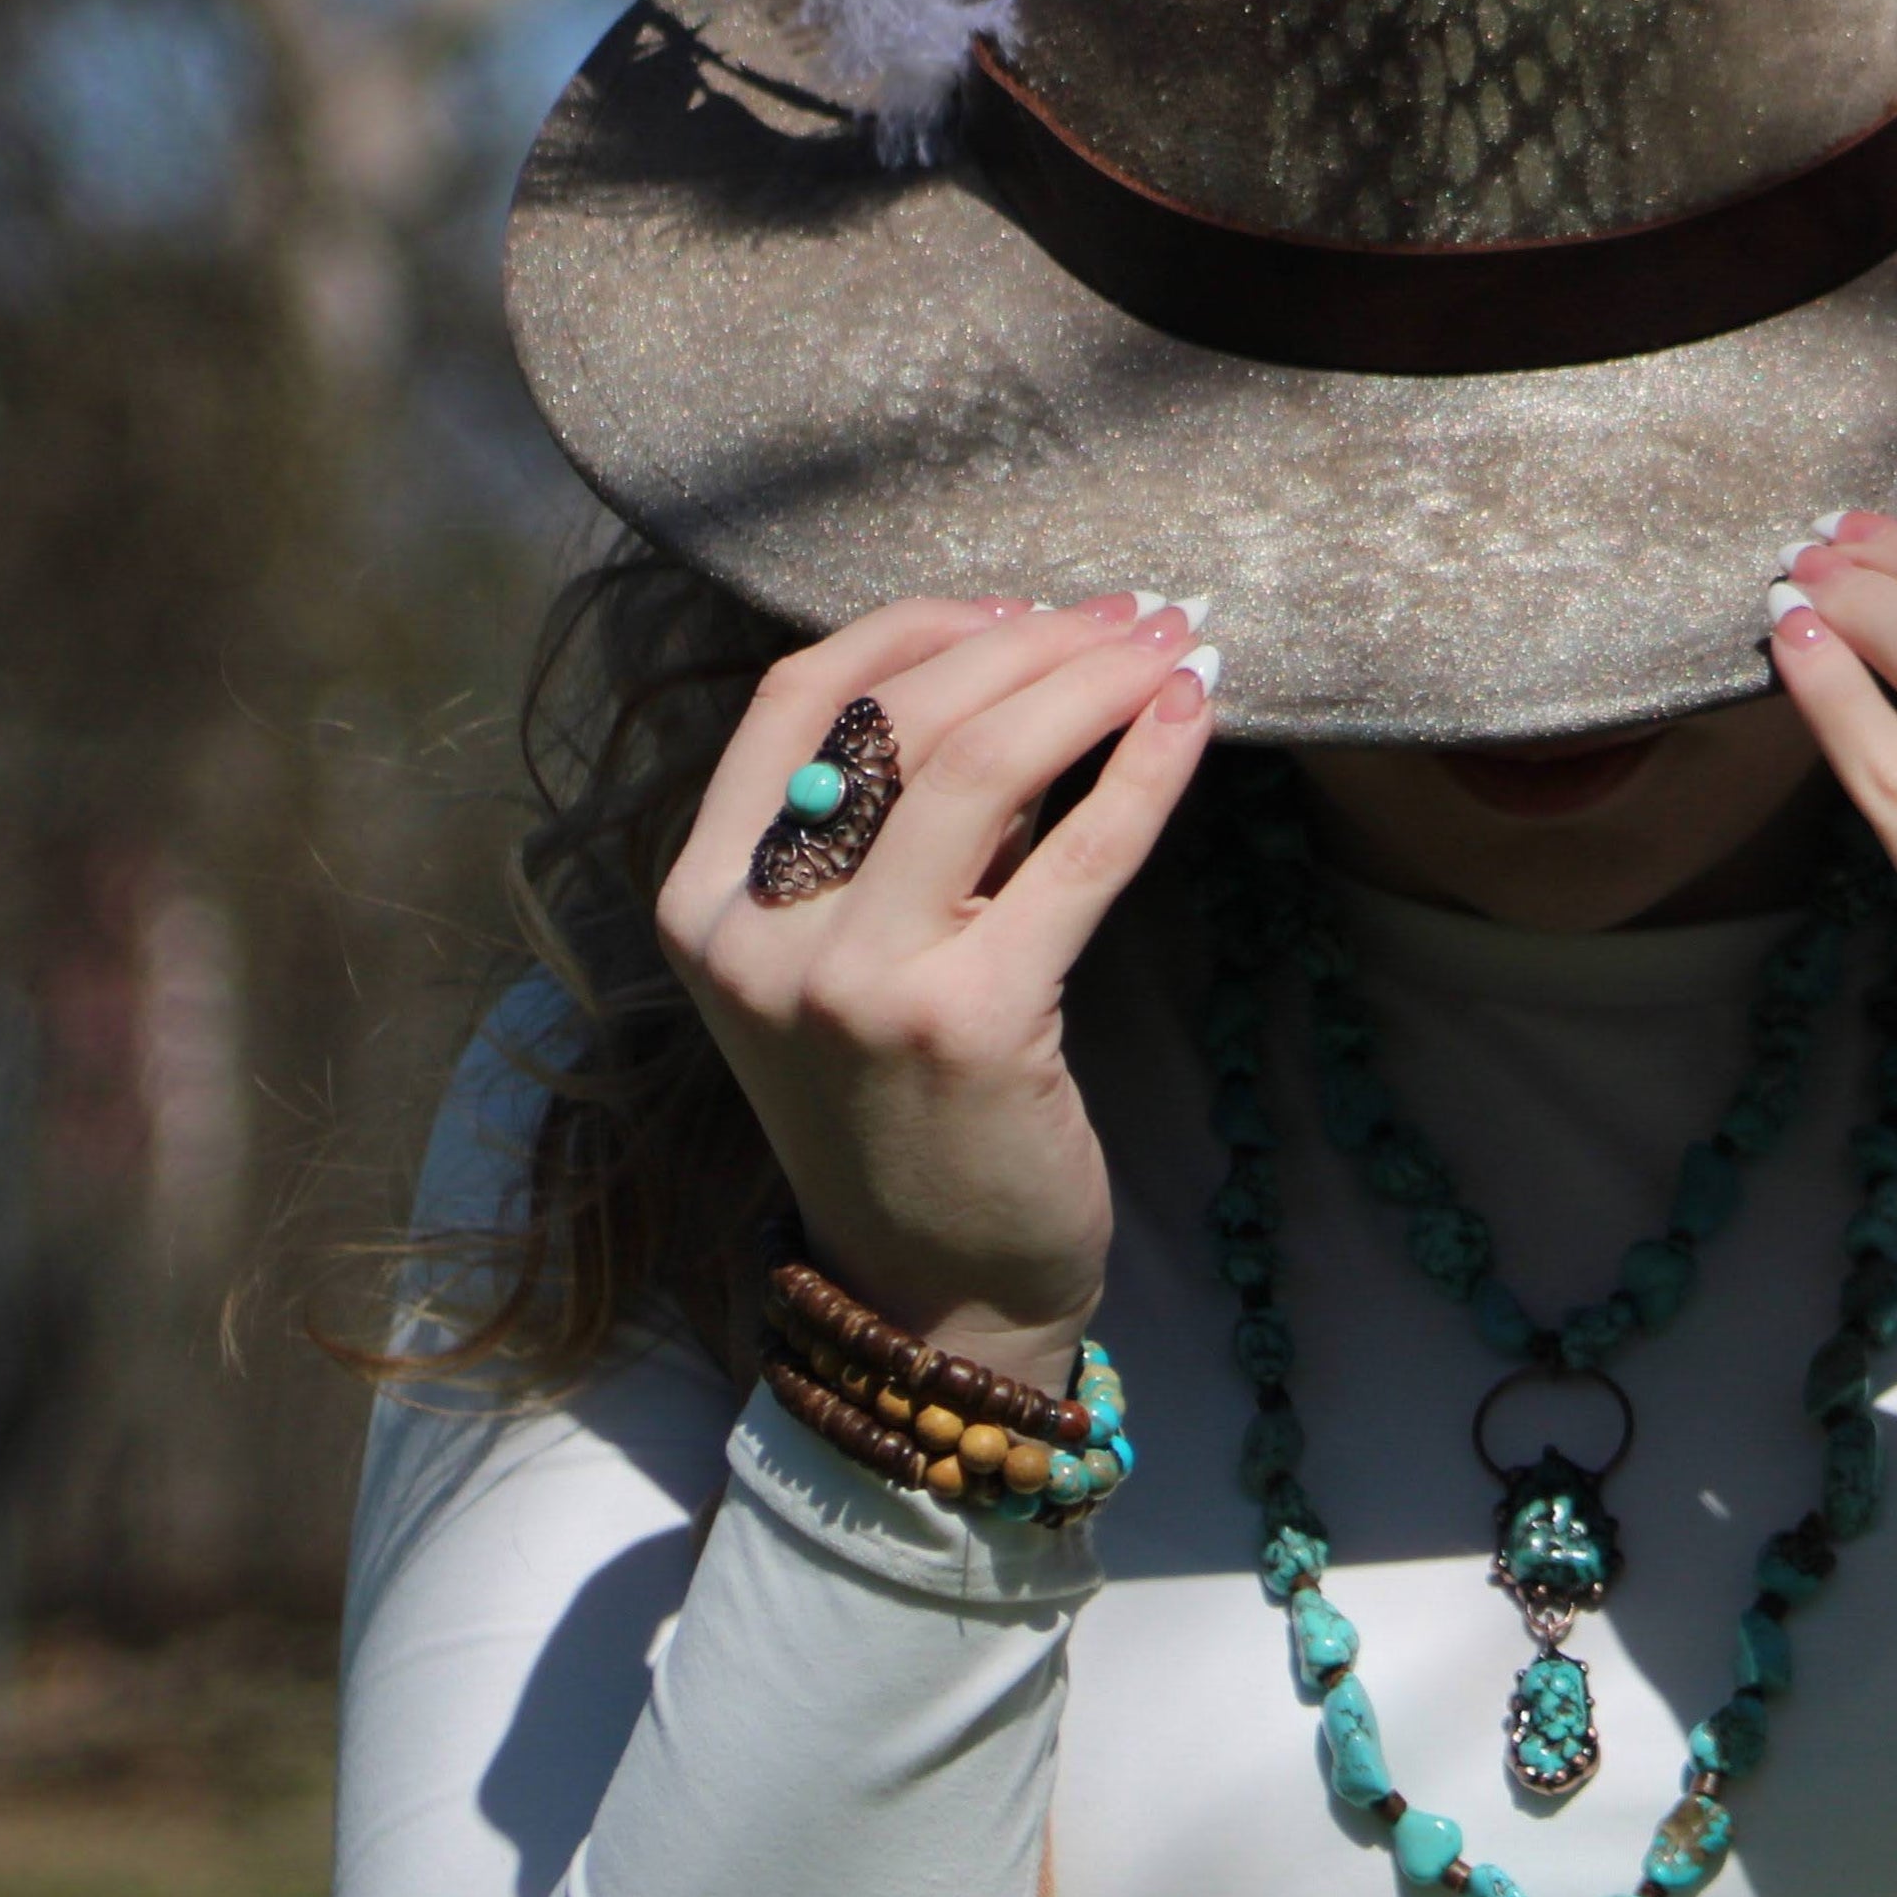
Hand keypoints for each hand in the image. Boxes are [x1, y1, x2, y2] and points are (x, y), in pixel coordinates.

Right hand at [655, 590, 1218, 1383]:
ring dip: (1092, 681)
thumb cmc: (904, 1106)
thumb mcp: (854, 953)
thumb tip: (1020, 662)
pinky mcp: (968, 1025)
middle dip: (1033, 640)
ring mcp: (854, 983)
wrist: (932, 1291)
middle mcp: (758, 937)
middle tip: (1134, 616)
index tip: (1018, 605)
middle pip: (900, 714)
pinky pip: (1076, 858)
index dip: (916, 627)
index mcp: (702, 901)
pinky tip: (1194, 720)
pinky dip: (1143, 770)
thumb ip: (896, 828)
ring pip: (981, 761)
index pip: (797, 699)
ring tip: (1174, 649)